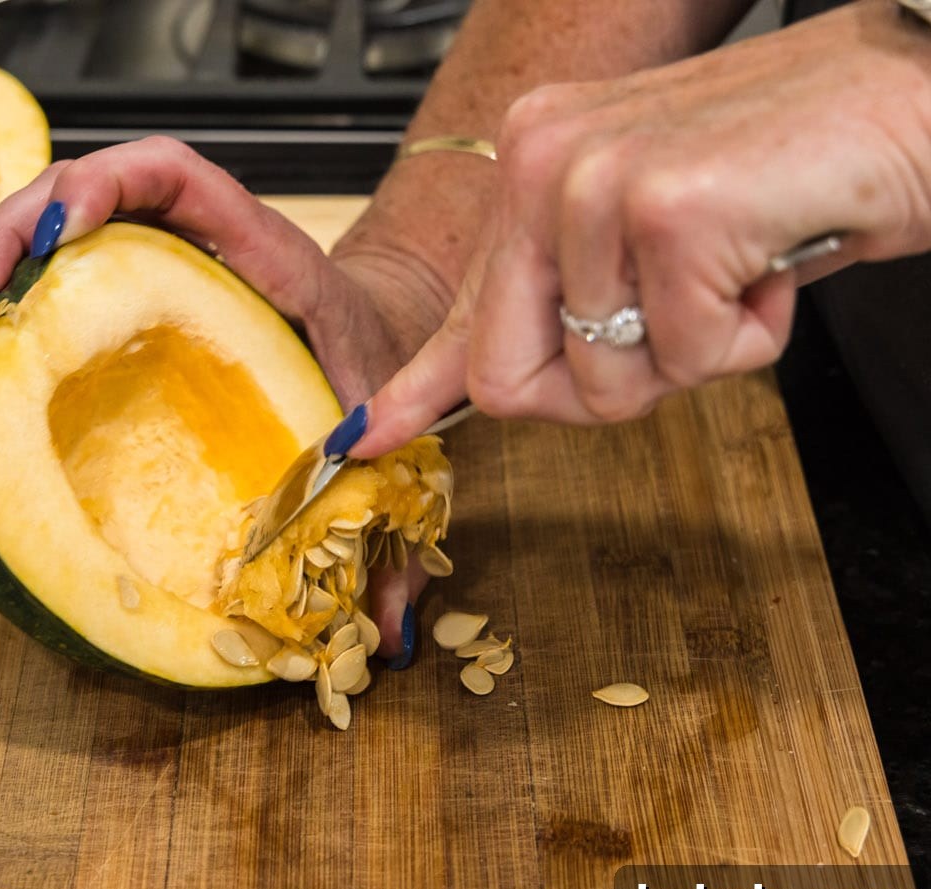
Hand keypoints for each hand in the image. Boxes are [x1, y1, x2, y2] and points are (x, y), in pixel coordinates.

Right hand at [0, 136, 460, 658]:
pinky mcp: (125, 293)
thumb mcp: (392, 430)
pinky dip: (3, 312)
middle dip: (9, 235)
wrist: (374, 341)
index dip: (102, 185)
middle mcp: (190, 240)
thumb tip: (390, 632)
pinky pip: (52, 278)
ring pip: (49, 230)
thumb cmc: (377, 372)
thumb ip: (390, 513)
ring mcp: (152, 260)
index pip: (169, 172)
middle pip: (79, 189)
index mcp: (258, 250)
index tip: (57, 242)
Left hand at [355, 0, 930, 453]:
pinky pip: (690, 361)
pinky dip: (752, 337)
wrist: (920, 98)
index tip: (368, 434)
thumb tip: (471, 393)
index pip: (461, 309)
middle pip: (511, 379)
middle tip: (681, 321)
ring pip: (610, 384)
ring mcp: (598, 183)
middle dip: (608, 388)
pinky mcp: (667, 212)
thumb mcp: (651, 233)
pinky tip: (772, 259)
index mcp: (534, 157)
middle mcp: (544, 160)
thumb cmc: (792, 166)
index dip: (420, 387)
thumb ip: (565, 303)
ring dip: (699, 353)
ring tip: (741, 265)